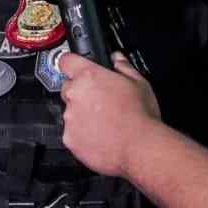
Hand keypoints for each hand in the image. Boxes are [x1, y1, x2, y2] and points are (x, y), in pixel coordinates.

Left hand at [58, 51, 160, 177]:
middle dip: (80, 93)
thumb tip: (117, 59)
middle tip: (100, 102)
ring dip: (82, 115)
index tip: (75, 68)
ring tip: (104, 123)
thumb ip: (124, 67)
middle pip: (68, 88)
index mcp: (89, 76)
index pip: (66, 61)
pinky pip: (72, 133)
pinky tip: (100, 136)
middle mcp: (75, 95)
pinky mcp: (70, 139)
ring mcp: (70, 118)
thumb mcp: (139, 83)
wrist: (140, 148)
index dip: (71, 64)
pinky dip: (82, 135)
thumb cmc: (141, 116)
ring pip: (70, 112)